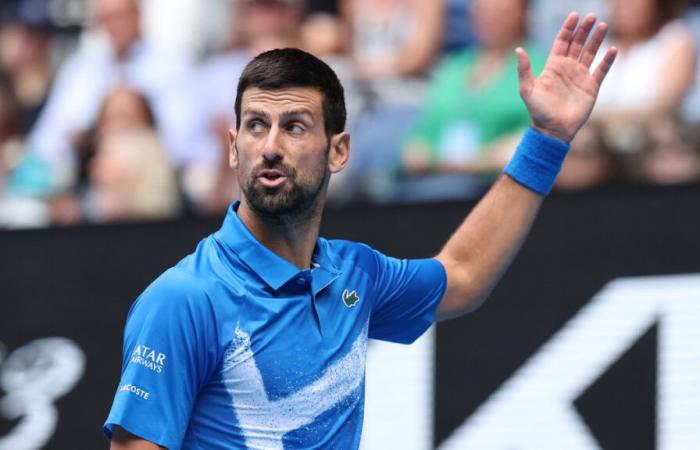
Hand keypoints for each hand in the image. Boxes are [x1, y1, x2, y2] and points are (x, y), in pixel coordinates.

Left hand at [516, 12, 616, 142]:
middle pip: (578, 43)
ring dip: (597, 39)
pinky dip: (607, 60)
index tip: (574, 15)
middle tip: (592, 16)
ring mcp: (580, 77)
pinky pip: (601, 70)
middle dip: (584, 29)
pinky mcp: (592, 87)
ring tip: (603, 25)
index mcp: (553, 66)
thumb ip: (524, 70)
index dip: (568, 28)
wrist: (553, 130)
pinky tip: (612, 49)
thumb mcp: (527, 90)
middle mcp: (568, 69)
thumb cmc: (538, 111)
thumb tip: (518, 50)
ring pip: (591, 53)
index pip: (562, 42)